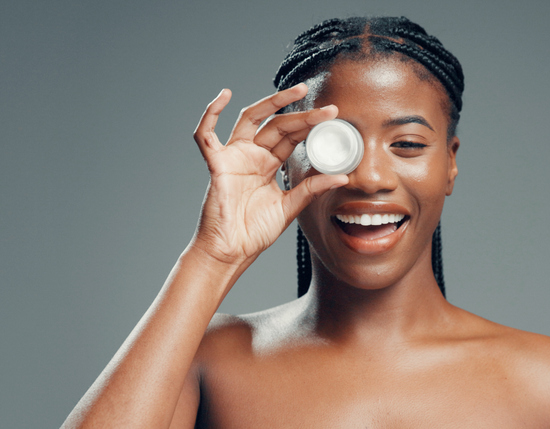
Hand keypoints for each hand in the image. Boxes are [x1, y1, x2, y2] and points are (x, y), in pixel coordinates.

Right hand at [190, 84, 347, 264]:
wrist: (232, 252)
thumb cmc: (254, 232)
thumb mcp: (290, 207)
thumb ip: (312, 189)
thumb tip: (342, 177)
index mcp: (268, 164)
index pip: (291, 136)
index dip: (311, 125)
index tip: (333, 117)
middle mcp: (251, 155)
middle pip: (277, 124)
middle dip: (302, 114)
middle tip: (329, 109)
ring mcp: (233, 157)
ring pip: (251, 119)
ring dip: (272, 102)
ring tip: (296, 90)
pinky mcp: (216, 165)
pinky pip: (206, 135)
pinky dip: (210, 114)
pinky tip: (223, 96)